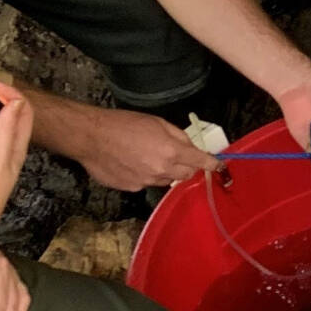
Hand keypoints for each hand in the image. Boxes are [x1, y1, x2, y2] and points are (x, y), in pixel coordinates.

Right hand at [73, 106, 216, 191]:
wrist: (91, 137)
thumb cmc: (123, 124)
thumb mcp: (156, 121)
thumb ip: (177, 135)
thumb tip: (190, 145)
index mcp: (171, 151)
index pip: (201, 162)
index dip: (213, 164)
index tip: (220, 166)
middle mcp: (162, 170)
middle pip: (185, 175)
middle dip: (185, 167)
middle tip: (174, 154)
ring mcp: (146, 182)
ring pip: (165, 180)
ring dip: (163, 171)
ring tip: (145, 155)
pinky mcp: (132, 188)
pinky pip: (146, 183)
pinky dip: (144, 175)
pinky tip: (130, 162)